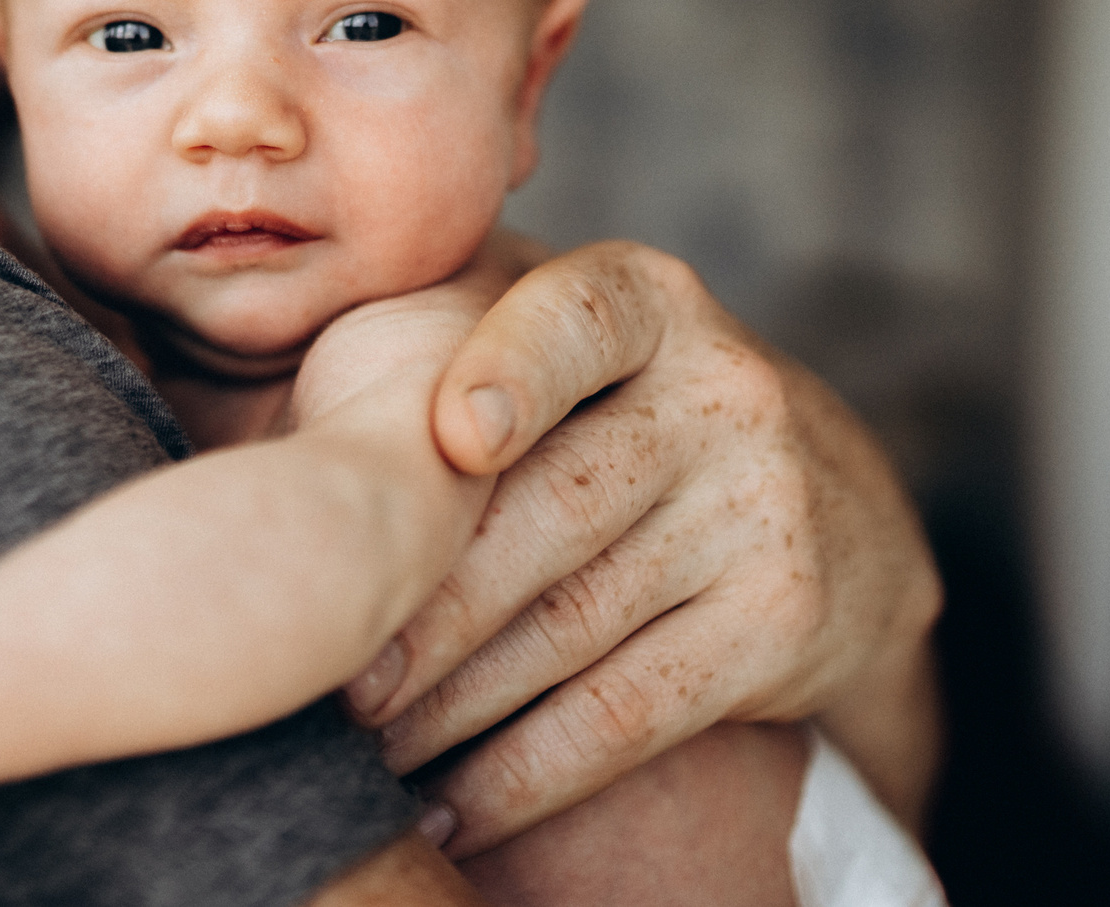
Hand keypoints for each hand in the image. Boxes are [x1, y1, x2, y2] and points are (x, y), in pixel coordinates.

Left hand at [340, 243, 942, 856]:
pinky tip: (450, 809)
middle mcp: (721, 389)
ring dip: (452, 703)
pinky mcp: (781, 619)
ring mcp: (763, 504)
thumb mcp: (570, 341)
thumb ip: (451, 320)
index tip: (451, 438)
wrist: (835, 514)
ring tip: (364, 745)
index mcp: (648, 300)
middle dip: (429, 605)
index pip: (577, 320)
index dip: (515, 371)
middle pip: (553, 506)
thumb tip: (275, 353)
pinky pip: (628, 712)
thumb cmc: (620, 414)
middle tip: (333, 677)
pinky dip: (526, 773)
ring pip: (576, 621)